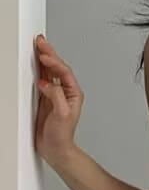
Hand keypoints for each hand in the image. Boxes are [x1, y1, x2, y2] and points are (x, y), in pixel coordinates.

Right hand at [33, 35, 84, 168]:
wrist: (56, 149)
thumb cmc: (62, 135)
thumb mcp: (62, 114)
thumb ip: (55, 96)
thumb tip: (47, 83)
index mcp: (73, 93)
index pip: (64, 72)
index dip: (54, 62)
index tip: (44, 55)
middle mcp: (65, 91)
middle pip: (57, 68)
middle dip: (49, 53)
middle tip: (40, 41)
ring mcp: (54, 94)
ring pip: (49, 71)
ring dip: (43, 58)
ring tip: (37, 46)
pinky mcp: (44, 98)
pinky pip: (41, 79)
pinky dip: (37, 69)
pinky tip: (33, 63)